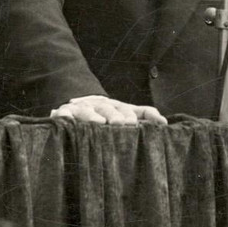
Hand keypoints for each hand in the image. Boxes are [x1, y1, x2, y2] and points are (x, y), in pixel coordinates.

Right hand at [50, 95, 167, 124]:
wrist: (79, 102)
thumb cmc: (107, 114)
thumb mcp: (126, 113)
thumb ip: (144, 115)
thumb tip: (165, 122)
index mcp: (116, 106)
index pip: (126, 109)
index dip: (131, 115)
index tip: (134, 123)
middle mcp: (100, 105)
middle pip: (108, 109)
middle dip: (115, 115)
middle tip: (121, 124)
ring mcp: (82, 108)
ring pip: (87, 111)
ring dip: (92, 116)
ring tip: (99, 123)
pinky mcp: (64, 113)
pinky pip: (63, 115)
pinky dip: (64, 117)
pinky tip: (67, 120)